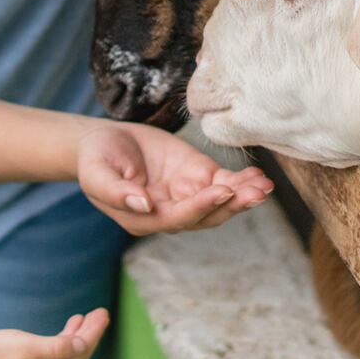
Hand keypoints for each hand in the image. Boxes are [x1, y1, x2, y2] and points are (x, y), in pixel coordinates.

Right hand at [0, 309, 111, 358]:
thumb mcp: (28, 346)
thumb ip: (58, 346)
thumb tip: (83, 344)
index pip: (81, 352)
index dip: (94, 332)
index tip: (103, 313)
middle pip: (78, 354)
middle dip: (91, 333)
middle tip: (102, 311)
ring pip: (70, 355)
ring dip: (80, 335)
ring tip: (90, 316)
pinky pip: (59, 356)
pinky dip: (66, 340)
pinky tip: (72, 326)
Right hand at [79, 121, 272, 234]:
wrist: (103, 141)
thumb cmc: (95, 159)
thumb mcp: (96, 174)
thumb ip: (116, 191)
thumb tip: (144, 205)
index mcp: (145, 218)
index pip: (178, 217)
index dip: (201, 206)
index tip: (222, 191)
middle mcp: (170, 212)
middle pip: (206, 216)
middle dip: (232, 205)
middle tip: (255, 193)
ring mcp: (186, 195)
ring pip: (220, 203)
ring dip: (243, 197)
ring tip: (264, 186)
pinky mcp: (197, 176)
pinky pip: (224, 183)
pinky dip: (242, 182)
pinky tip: (259, 177)